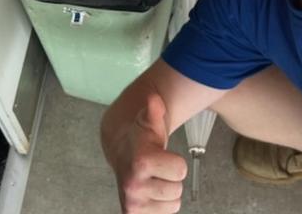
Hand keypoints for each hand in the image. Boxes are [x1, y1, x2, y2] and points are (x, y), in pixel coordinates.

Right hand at [114, 94, 187, 212]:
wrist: (121, 152)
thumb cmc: (141, 138)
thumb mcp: (149, 121)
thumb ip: (155, 110)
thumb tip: (154, 99)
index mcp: (140, 162)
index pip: (180, 170)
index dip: (176, 162)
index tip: (163, 155)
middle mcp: (133, 186)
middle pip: (177, 189)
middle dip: (171, 178)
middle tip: (158, 168)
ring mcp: (132, 203)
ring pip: (173, 204)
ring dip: (168, 192)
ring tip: (155, 178)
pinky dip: (162, 205)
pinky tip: (152, 191)